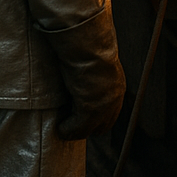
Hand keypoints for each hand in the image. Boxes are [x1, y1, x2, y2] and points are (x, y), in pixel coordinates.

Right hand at [43, 9, 126, 139]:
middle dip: (87, 127)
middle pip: (103, 126)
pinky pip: (76, 129)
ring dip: (74, 130)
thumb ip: (96, 78)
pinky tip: (59, 126)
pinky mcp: (90, 110)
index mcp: (117, 87)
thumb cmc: (88, 50)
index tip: (81, 117)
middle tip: (70, 123)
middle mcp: (114, 99)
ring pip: (88, 130)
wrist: (87, 45)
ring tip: (63, 126)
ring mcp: (103, 106)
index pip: (111, 114)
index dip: (96, 119)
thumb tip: (84, 83)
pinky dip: (66, 130)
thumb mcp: (97, 66)